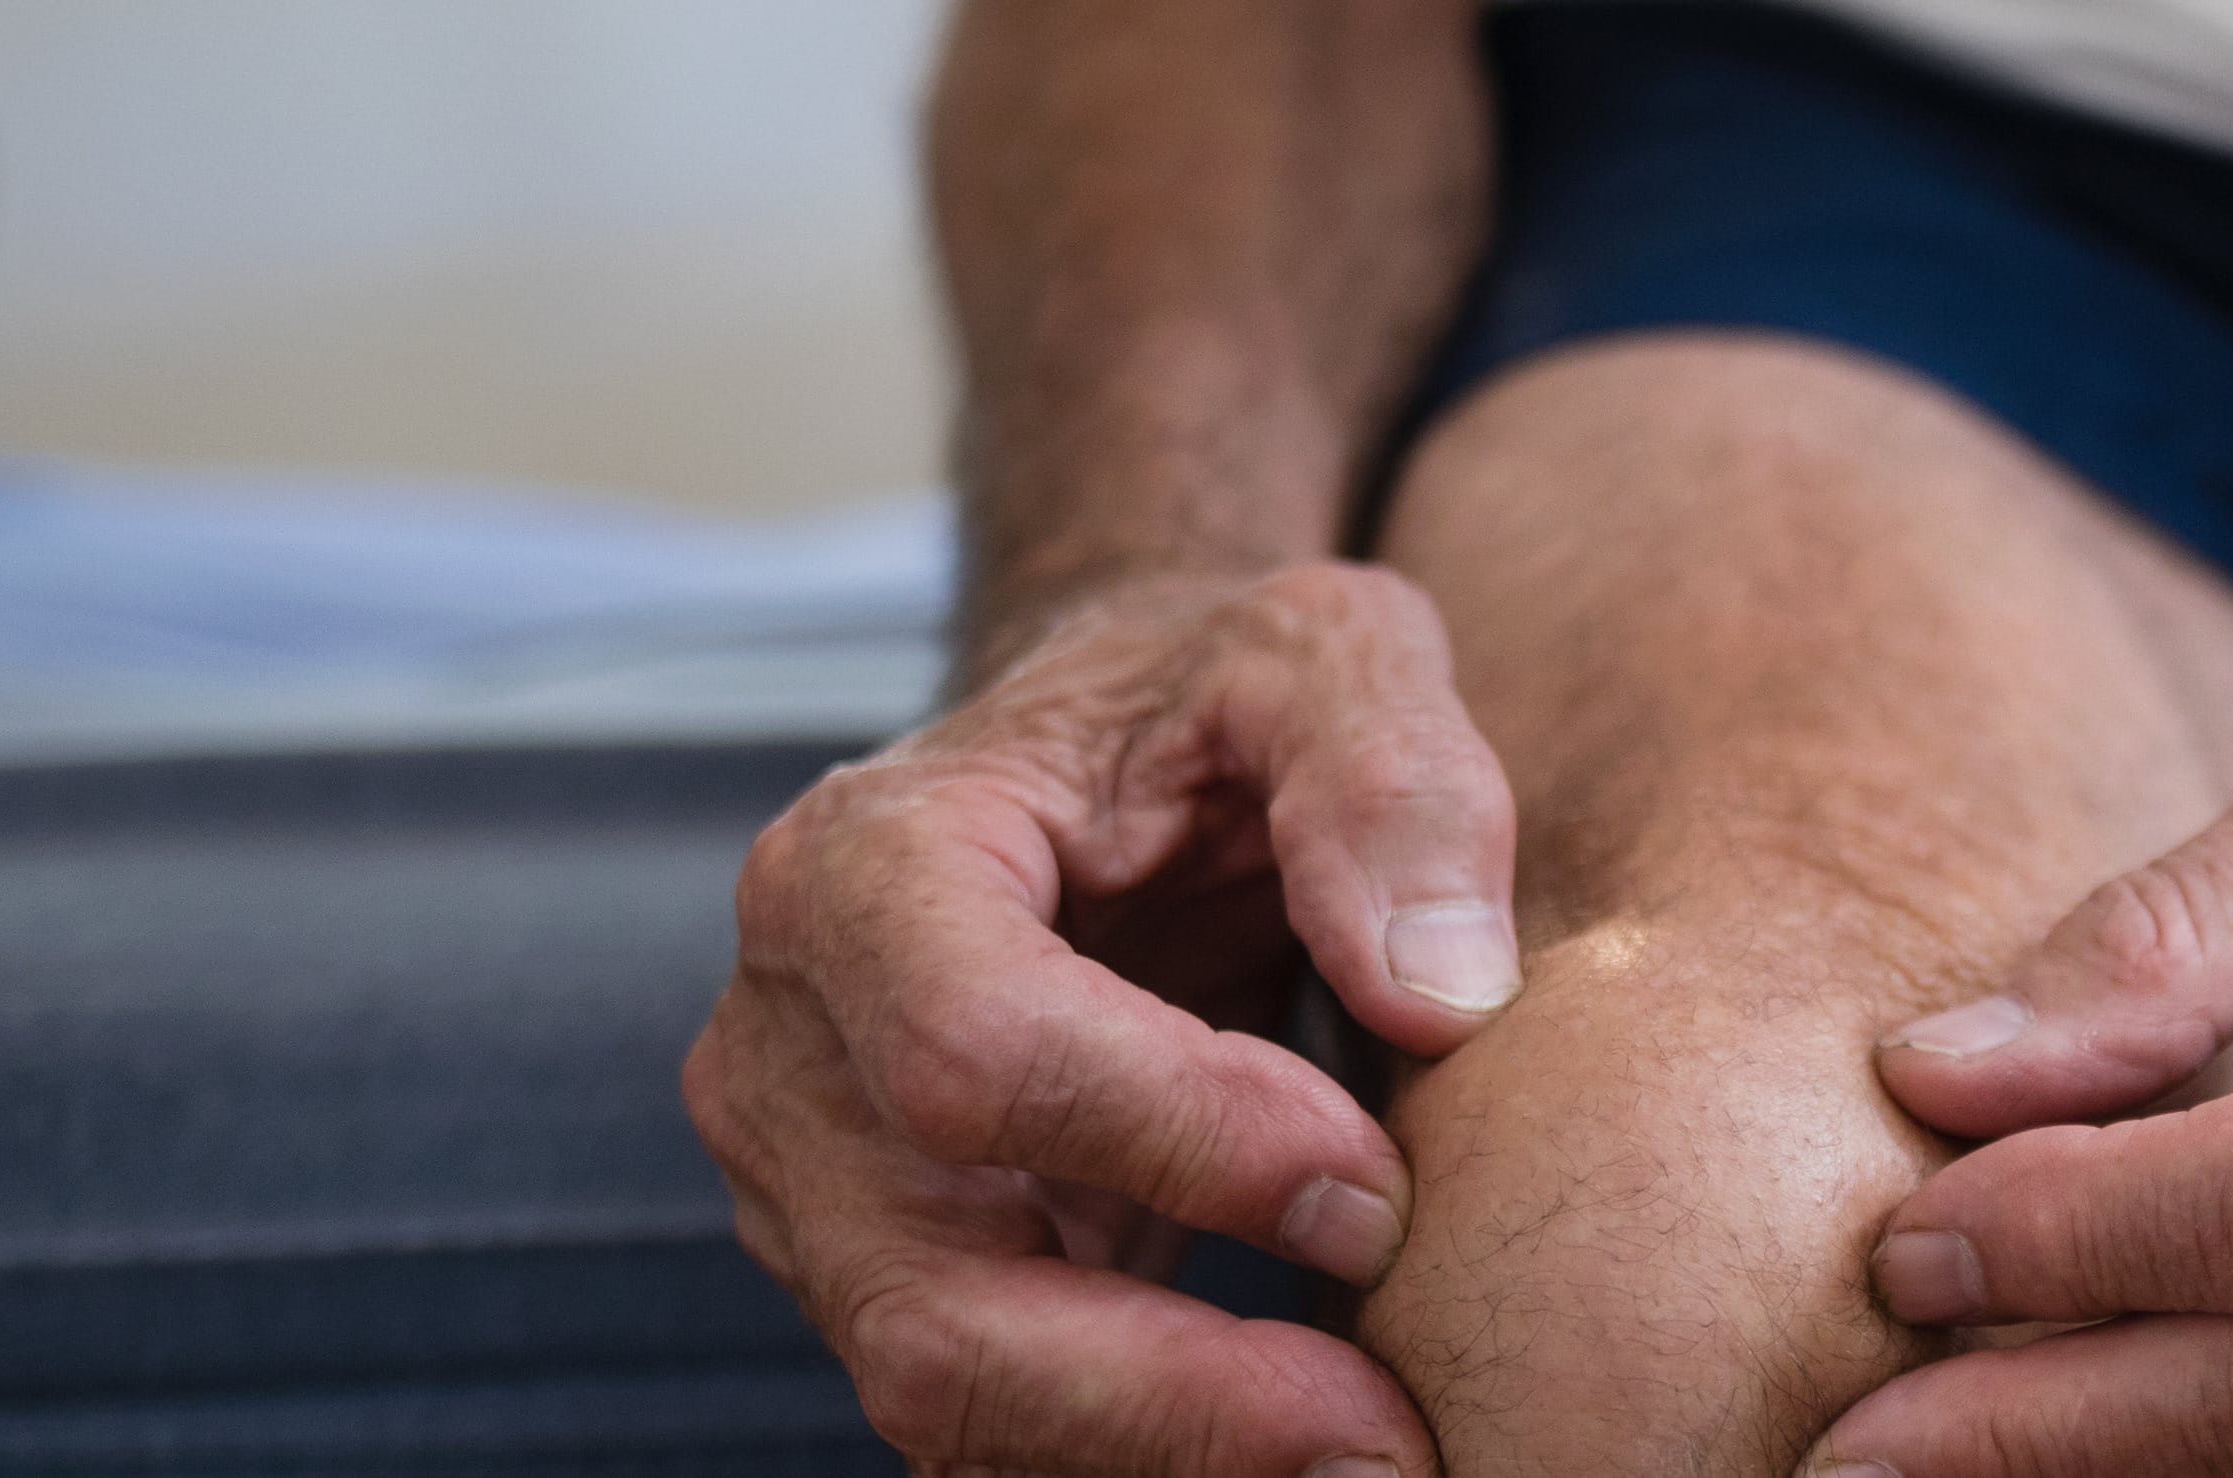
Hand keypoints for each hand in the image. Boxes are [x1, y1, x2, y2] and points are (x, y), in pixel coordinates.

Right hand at [685, 564, 1525, 1476]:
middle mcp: (792, 1052)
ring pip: (953, 1400)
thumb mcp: (1320, 654)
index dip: (1181, 1145)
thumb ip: (1392, 780)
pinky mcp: (888, 1283)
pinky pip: (992, 1424)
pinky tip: (1302, 1442)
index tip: (1377, 1189)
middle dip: (1172, 1397)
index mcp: (862, 869)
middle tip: (1388, 1440)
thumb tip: (1440, 999)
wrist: (1100, 767)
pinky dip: (1150, 1455)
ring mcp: (818, 1194)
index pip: (977, 1055)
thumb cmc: (1205, 703)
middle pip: (933, 1301)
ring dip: (1170, 1455)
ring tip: (1375, 1456)